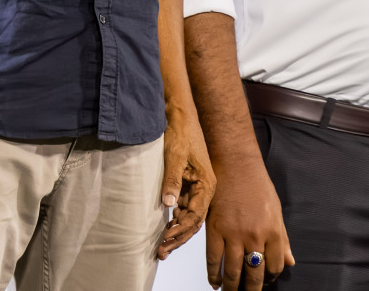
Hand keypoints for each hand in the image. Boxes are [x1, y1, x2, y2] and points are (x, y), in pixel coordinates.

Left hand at [158, 107, 216, 259]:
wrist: (179, 116)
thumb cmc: (180, 133)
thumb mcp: (174, 156)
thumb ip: (172, 180)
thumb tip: (168, 204)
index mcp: (207, 184)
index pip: (196, 215)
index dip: (181, 229)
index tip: (166, 238)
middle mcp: (204, 190)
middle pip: (193, 221)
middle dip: (178, 237)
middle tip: (162, 251)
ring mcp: (195, 189)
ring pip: (187, 218)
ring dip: (175, 232)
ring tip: (162, 247)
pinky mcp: (187, 185)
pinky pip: (182, 208)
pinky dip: (174, 220)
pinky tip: (165, 229)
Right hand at [204, 155, 292, 289]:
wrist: (235, 164)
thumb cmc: (257, 184)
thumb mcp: (277, 211)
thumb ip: (283, 239)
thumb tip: (290, 261)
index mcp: (273, 232)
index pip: (275, 266)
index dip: (270, 278)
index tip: (265, 281)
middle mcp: (255, 236)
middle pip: (254, 274)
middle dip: (252, 289)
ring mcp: (234, 234)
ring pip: (233, 271)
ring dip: (232, 287)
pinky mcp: (215, 228)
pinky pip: (213, 258)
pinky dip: (214, 274)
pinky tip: (215, 282)